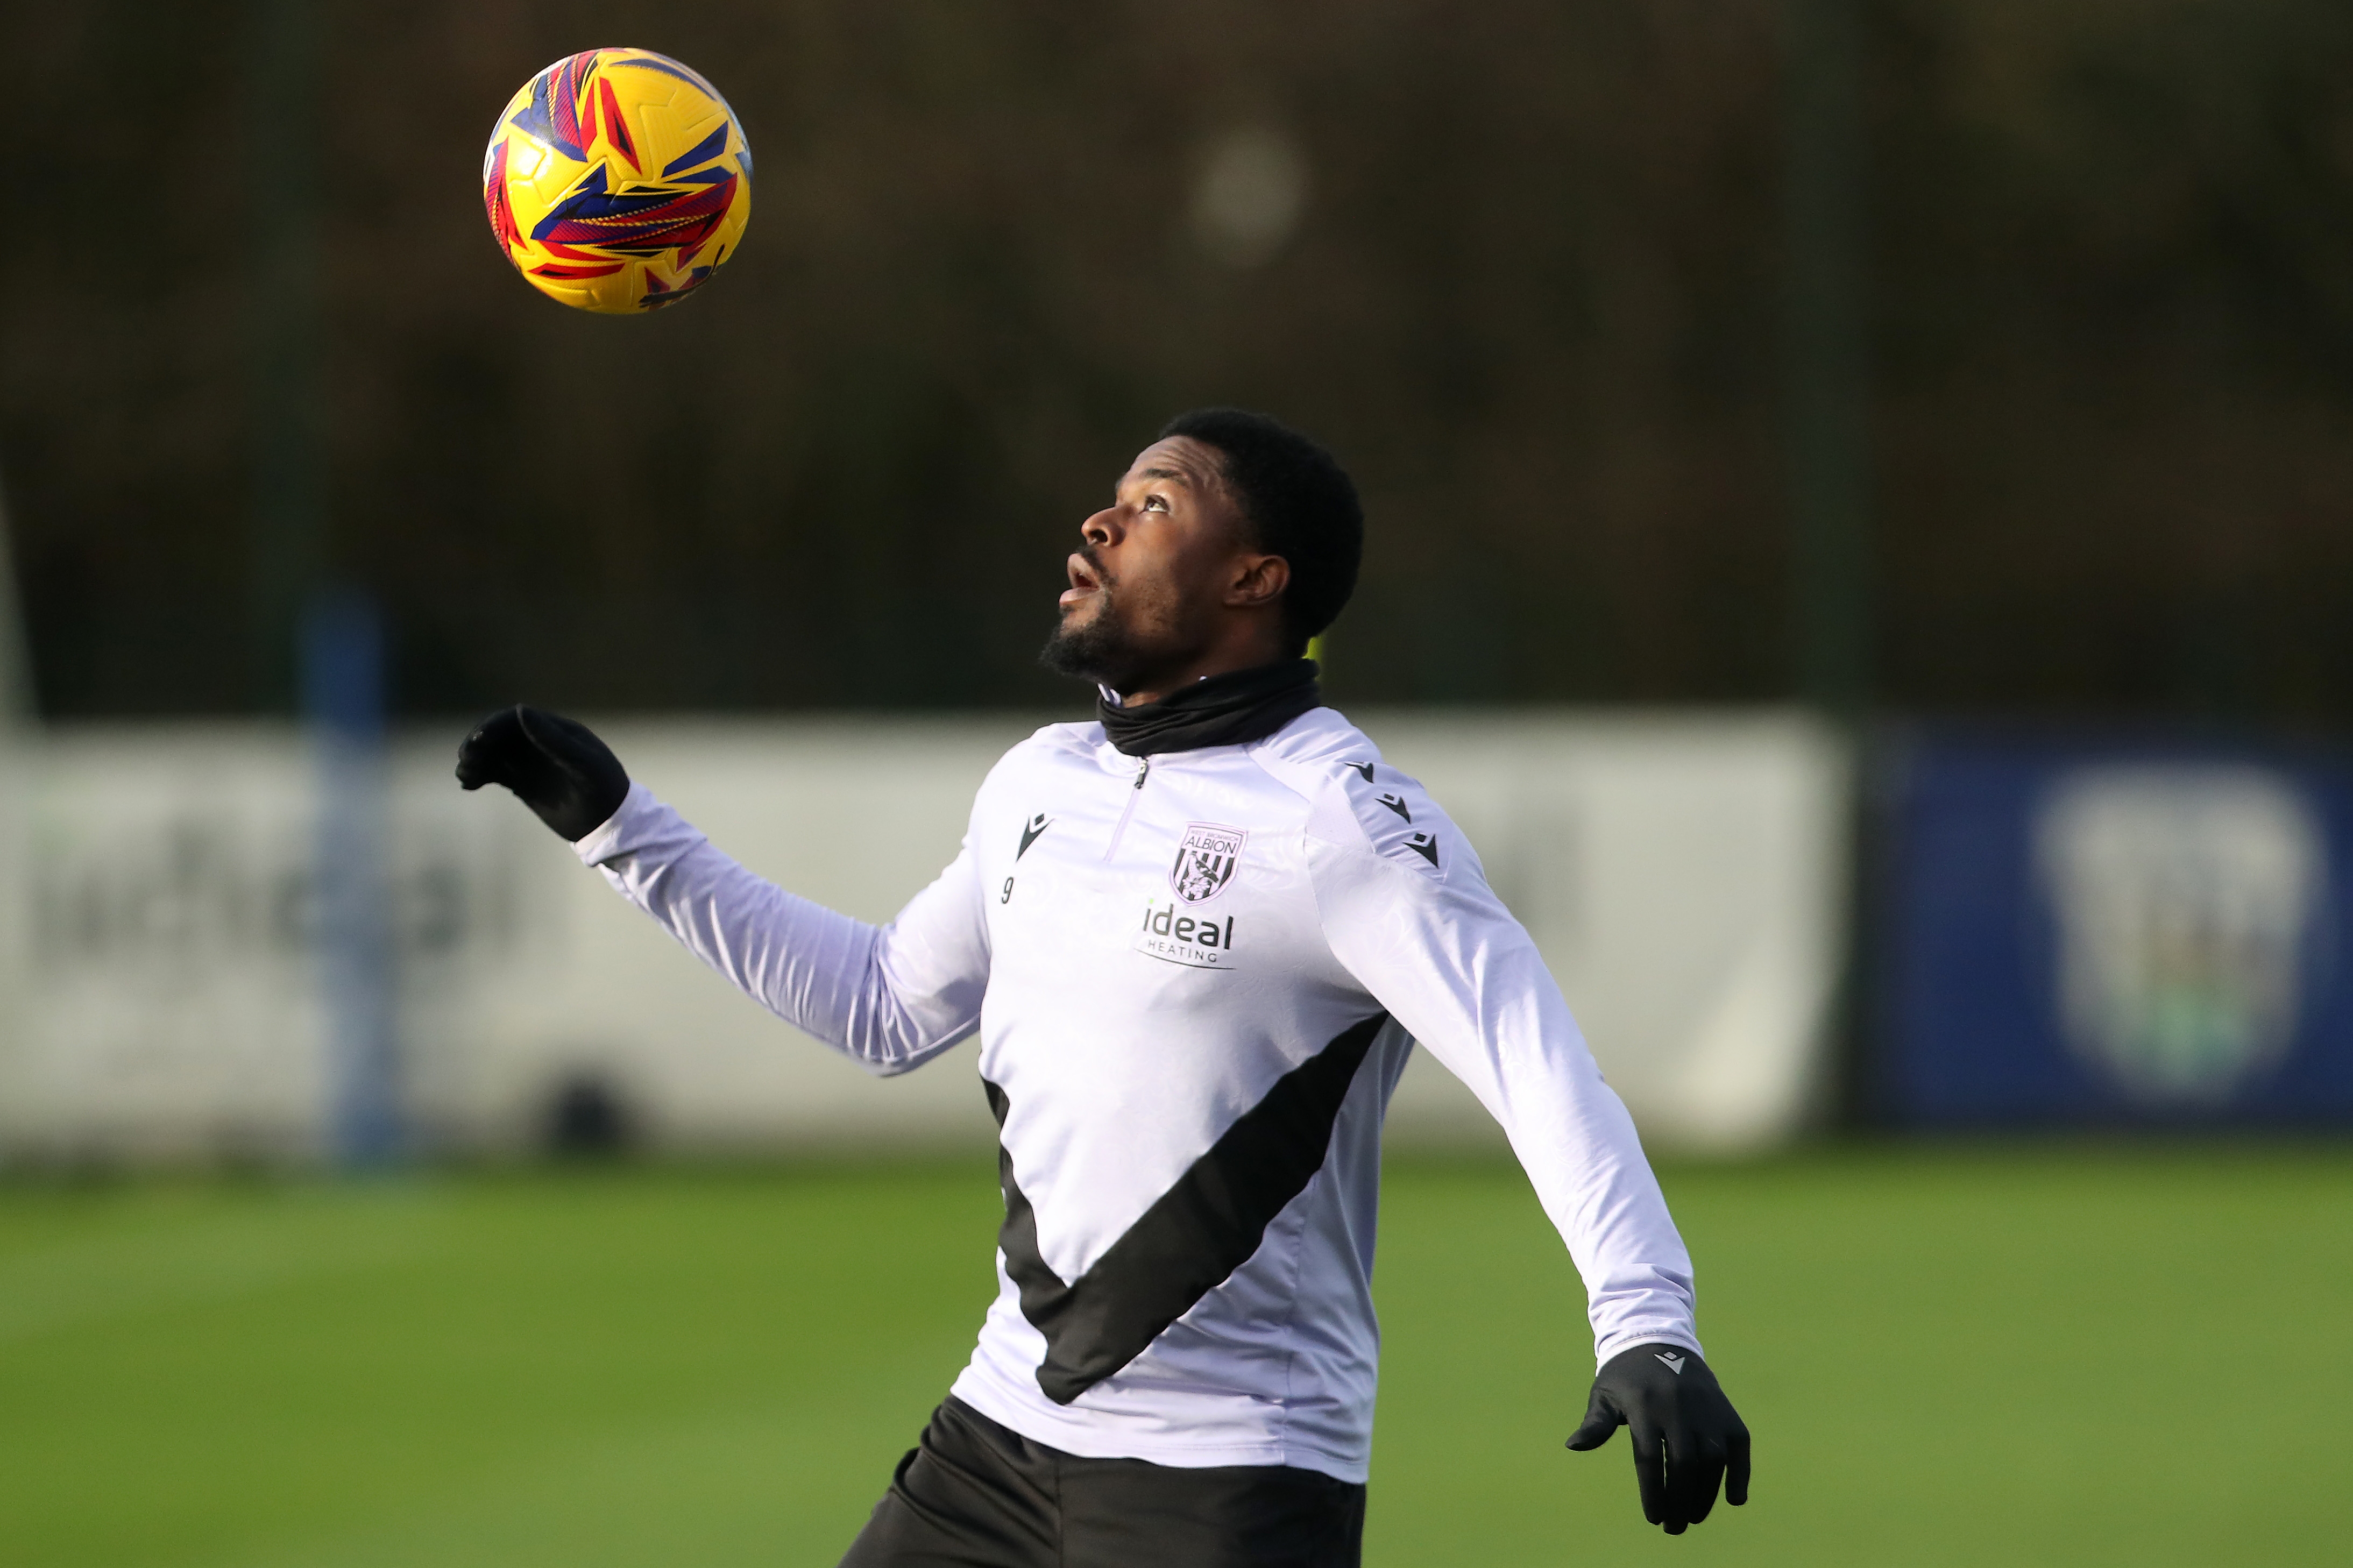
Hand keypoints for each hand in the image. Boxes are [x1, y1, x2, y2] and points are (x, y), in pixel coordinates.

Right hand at [455, 705, 629, 841]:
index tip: (479, 741)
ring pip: (492, 754)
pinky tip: (468, 785)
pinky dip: (478, 776)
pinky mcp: (522, 783)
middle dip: (478, 743)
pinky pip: (494, 773)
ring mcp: (529, 763)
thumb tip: (521, 709)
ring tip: (466, 775)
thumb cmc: (604, 789)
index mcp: (554, 730)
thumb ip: (553, 739)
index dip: (493, 726)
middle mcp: (538, 743)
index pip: (515, 719)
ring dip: (474, 760)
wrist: (611, 824)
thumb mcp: (582, 763)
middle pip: (498, 735)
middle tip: (467, 759)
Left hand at [1566, 1343, 1749, 1533]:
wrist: (1659, 1339)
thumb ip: (1595, 1424)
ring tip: (1693, 1516)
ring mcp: (1706, 1408)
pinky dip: (1740, 1474)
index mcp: (1644, 1405)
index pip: (1650, 1459)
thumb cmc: (1626, 1376)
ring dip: (1706, 1494)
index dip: (1654, 1492)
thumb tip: (1573, 1446)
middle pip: (1684, 1464)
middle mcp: (1679, 1407)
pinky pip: (1739, 1446)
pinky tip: (1733, 1499)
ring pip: (1713, 1459)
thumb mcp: (1604, 1394)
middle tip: (1674, 1527)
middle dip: (1680, 1501)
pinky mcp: (1726, 1411)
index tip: (1653, 1517)